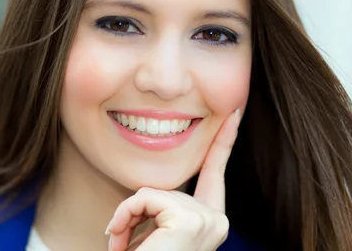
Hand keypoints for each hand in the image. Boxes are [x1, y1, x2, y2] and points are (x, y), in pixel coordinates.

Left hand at [105, 109, 241, 250]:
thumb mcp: (156, 230)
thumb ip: (161, 205)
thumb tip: (148, 193)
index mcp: (211, 219)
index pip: (215, 172)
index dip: (223, 140)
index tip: (232, 114)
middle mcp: (216, 219)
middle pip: (167, 185)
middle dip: (138, 209)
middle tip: (122, 241)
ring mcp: (206, 219)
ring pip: (152, 190)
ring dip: (127, 216)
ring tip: (121, 245)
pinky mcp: (188, 220)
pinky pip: (143, 196)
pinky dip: (124, 215)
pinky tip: (120, 242)